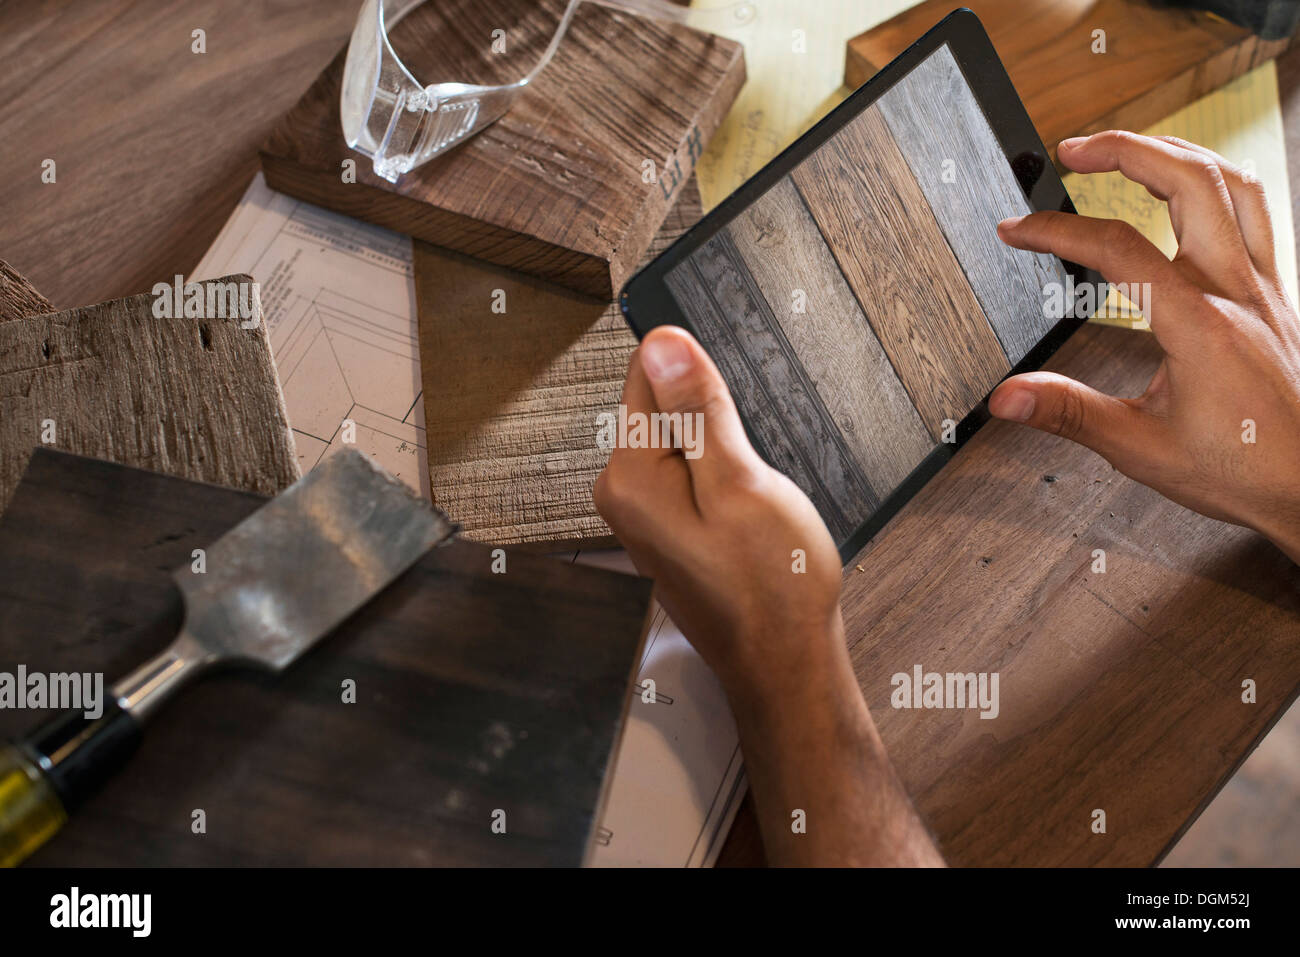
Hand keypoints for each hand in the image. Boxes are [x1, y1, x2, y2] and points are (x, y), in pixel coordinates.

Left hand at [595, 326, 942, 865]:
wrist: (784, 661)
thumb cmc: (770, 585)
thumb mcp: (741, 482)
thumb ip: (697, 409)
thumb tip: (662, 341)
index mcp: (628, 476)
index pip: (647, 375)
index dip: (700, 374)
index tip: (734, 406)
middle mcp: (623, 492)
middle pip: (667, 406)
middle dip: (718, 419)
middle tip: (753, 469)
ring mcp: (645, 512)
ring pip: (688, 440)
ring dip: (727, 451)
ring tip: (755, 497)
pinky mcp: (670, 526)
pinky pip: (695, 473)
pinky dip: (728, 478)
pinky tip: (752, 510)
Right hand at [991, 131, 1299, 562]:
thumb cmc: (1244, 468)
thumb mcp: (1140, 447)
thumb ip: (1068, 413)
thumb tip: (1008, 396)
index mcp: (1197, 324)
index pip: (1116, 248)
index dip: (1055, 230)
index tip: (1016, 229)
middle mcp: (1236, 291)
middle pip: (1187, 180)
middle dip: (1123, 150)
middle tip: (1072, 150)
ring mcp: (1262, 287)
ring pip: (1231, 183)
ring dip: (1174, 151)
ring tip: (1129, 148)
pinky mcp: (1274, 295)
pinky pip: (1253, 211)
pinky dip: (1216, 182)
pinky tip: (1192, 190)